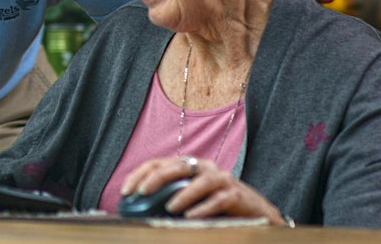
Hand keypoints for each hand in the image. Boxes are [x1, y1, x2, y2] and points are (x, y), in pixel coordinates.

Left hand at [122, 156, 286, 224]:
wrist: (254, 212)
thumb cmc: (215, 204)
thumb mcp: (188, 199)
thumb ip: (168, 197)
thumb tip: (138, 210)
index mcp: (189, 166)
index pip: (159, 163)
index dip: (140, 174)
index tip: (125, 190)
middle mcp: (204, 168)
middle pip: (178, 166)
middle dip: (156, 178)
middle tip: (142, 193)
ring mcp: (222, 179)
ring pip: (201, 182)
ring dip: (183, 194)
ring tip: (170, 208)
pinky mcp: (236, 195)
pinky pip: (219, 200)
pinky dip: (204, 208)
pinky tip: (191, 217)